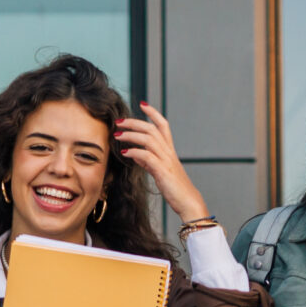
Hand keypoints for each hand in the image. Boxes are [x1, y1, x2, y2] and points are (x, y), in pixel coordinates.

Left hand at [115, 103, 208, 223]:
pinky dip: (134, 152)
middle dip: (134, 122)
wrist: (188, 202)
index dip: (153, 113)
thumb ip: (149, 161)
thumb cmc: (175, 188)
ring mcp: (166, 161)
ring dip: (131, 135)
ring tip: (117, 135)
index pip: (163, 125)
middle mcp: (169, 152)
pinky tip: (124, 153)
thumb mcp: (160, 171)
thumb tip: (135, 154)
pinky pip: (147, 156)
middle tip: (118, 122)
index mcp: (169, 150)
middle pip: (152, 129)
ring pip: (149, 139)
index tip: (142, 104)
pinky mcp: (163, 171)